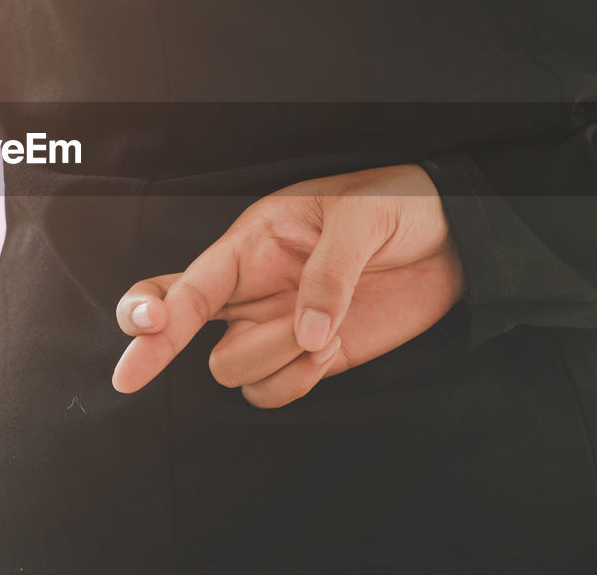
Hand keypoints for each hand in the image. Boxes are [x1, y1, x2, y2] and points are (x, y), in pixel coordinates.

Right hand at [112, 165, 464, 407]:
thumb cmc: (399, 206)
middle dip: (175, 348)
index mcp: (252, 243)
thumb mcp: (362, 219)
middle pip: (188, 333)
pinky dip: (296, 383)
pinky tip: (330, 354)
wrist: (454, 238)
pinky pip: (274, 390)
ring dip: (274, 361)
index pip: (187, 282)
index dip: (151, 310)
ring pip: (233, 369)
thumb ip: (330, 274)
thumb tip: (308, 334)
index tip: (143, 332)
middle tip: (147, 373)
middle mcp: (253, 288)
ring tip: (323, 333)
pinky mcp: (310, 358)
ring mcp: (277, 326)